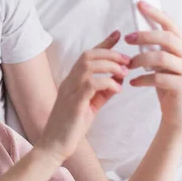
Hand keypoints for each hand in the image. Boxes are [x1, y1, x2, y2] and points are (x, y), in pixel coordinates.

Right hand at [36, 31, 129, 160]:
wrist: (54, 145)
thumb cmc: (71, 126)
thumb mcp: (91, 106)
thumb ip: (103, 93)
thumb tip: (119, 81)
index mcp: (72, 80)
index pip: (87, 55)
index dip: (103, 43)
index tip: (118, 34)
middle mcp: (69, 81)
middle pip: (88, 55)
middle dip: (110, 53)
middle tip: (127, 60)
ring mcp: (70, 91)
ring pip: (88, 66)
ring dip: (109, 66)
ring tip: (124, 73)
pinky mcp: (74, 103)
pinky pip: (90, 85)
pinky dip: (106, 82)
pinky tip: (117, 89)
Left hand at [125, 1, 181, 133]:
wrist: (176, 112)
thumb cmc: (165, 82)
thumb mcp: (160, 62)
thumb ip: (154, 47)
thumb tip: (134, 30)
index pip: (170, 24)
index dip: (156, 13)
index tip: (140, 4)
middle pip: (167, 38)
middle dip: (145, 36)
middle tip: (127, 38)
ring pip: (161, 58)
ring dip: (140, 60)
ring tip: (127, 65)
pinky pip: (159, 78)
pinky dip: (142, 79)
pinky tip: (132, 82)